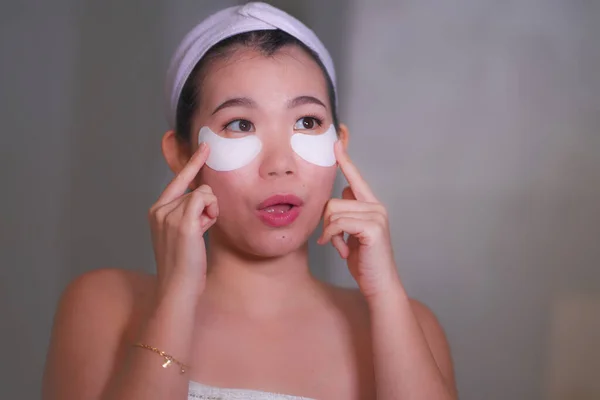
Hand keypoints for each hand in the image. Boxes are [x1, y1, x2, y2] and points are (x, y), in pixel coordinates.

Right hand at [148, 143, 217, 297]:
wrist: (178, 288)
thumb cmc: (185, 266)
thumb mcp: (186, 233)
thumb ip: (191, 213)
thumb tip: (206, 196)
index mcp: (156, 211)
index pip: (178, 180)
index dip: (193, 162)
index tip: (204, 145)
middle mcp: (159, 209)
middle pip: (197, 188)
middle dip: (207, 208)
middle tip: (201, 230)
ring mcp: (169, 214)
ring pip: (204, 194)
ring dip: (211, 212)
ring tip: (200, 235)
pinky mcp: (182, 221)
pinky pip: (205, 199)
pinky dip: (211, 211)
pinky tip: (205, 227)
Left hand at [318, 141, 399, 298]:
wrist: (379, 285)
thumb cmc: (364, 262)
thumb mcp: (352, 234)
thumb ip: (349, 212)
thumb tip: (343, 192)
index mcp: (371, 205)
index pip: (355, 177)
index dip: (345, 158)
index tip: (338, 138)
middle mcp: (376, 206)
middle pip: (333, 201)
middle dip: (326, 224)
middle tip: (334, 241)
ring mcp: (376, 216)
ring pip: (333, 212)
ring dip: (330, 234)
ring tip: (340, 248)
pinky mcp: (372, 227)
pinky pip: (338, 223)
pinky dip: (332, 237)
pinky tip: (340, 251)